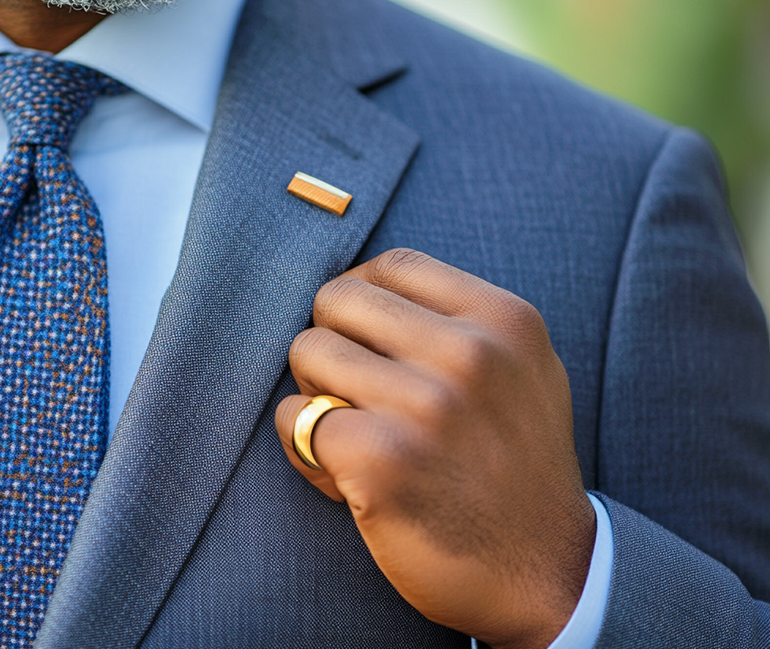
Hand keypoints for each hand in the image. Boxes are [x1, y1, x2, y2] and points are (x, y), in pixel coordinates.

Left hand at [275, 249, 595, 648]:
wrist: (547, 574)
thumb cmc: (515, 466)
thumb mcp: (522, 372)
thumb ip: (460, 322)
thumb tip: (360, 287)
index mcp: (504, 321)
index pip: (393, 265)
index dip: (360, 295)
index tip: (361, 335)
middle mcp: (469, 354)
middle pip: (338, 297)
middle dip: (330, 337)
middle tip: (348, 384)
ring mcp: (425, 407)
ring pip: (308, 350)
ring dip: (313, 391)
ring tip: (348, 427)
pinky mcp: (381, 461)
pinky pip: (293, 418)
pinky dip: (300, 442)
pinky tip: (336, 468)